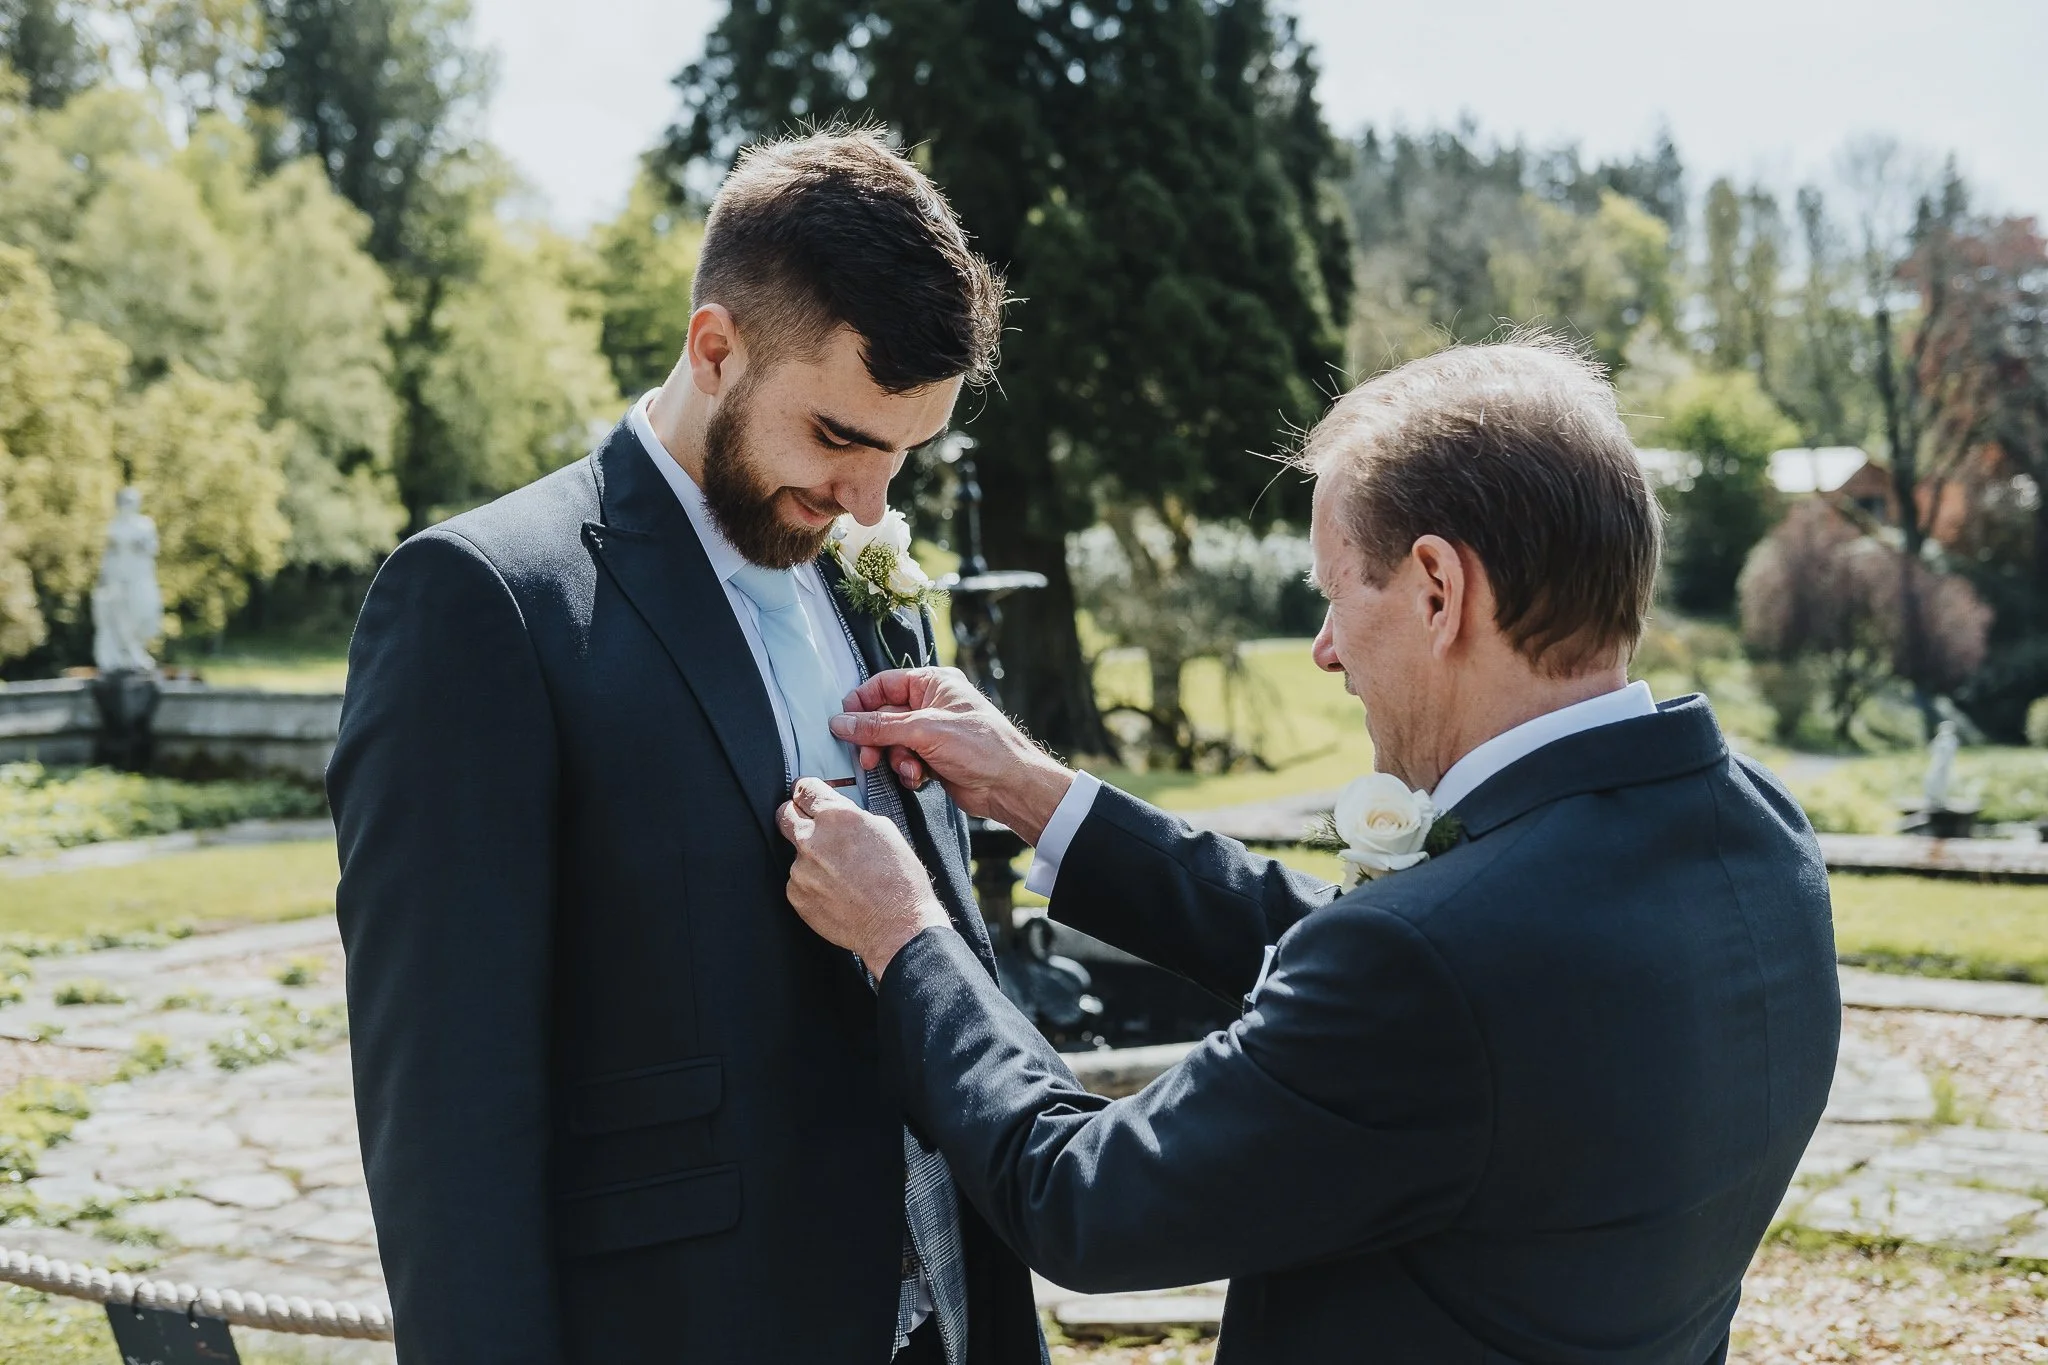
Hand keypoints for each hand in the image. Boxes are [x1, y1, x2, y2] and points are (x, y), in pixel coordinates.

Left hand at [777, 778, 950, 976]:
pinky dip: (811, 884)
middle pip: (784, 814)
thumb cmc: (899, 881)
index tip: (806, 795)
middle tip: (810, 826)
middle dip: (795, 815)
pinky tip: (835, 892)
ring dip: (810, 858)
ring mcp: (800, 869)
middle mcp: (812, 839)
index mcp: (837, 816)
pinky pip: (797, 881)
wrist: (897, 926)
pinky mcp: (796, 895)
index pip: (805, 789)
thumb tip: (837, 814)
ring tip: (840, 874)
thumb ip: (852, 816)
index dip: (806, 791)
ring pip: (795, 853)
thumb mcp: (884, 830)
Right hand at [829, 668, 1073, 843]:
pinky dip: (907, 772)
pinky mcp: (933, 758)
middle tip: (868, 757)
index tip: (843, 723)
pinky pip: (904, 761)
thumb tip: (841, 722)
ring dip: (894, 759)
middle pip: (883, 717)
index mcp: (934, 683)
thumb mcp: (924, 731)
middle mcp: (931, 704)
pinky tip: (920, 778)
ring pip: (891, 743)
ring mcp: (932, 733)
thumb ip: (879, 726)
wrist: (1010, 786)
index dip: (862, 703)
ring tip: (909, 769)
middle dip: (876, 739)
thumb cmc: (982, 748)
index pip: (884, 684)